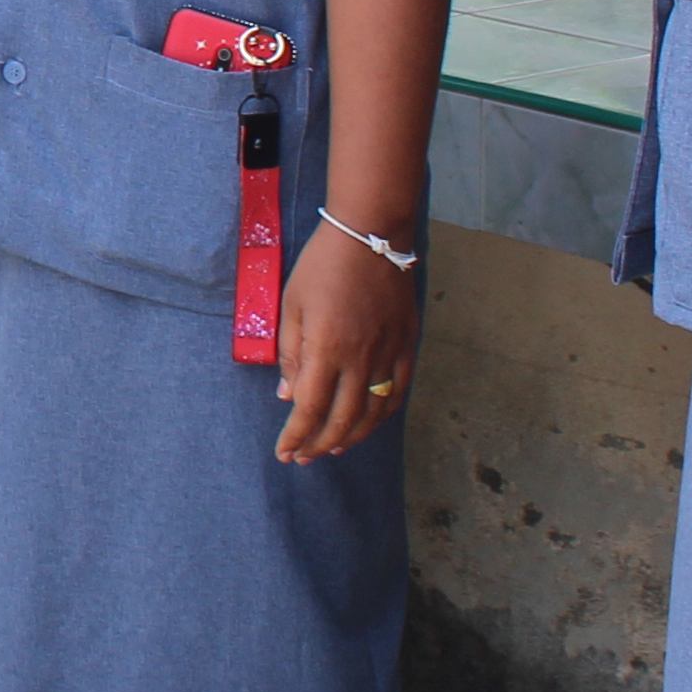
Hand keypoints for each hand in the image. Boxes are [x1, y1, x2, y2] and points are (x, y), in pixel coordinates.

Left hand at [272, 216, 421, 462]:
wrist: (370, 234)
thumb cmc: (322, 266)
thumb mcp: (291, 305)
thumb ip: (290, 354)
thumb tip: (288, 396)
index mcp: (325, 349)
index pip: (309, 409)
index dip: (296, 437)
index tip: (284, 453)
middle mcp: (359, 359)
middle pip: (341, 419)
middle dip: (319, 444)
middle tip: (304, 457)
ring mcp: (387, 353)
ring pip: (372, 412)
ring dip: (352, 436)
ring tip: (333, 448)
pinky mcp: (407, 344)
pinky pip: (397, 390)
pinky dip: (383, 414)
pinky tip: (369, 422)